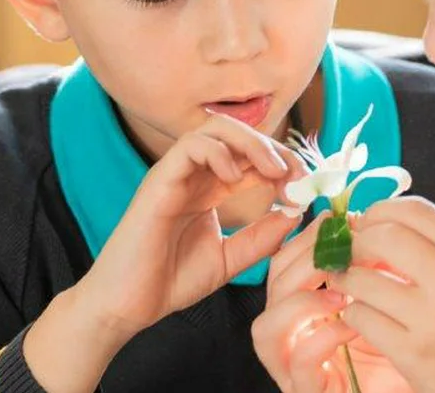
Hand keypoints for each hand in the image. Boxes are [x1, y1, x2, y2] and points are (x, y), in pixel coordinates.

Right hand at [26, 112, 307, 391]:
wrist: (127, 305)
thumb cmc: (169, 281)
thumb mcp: (229, 260)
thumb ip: (260, 238)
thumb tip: (295, 213)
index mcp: (208, 189)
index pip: (251, 157)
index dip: (283, 163)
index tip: (306, 185)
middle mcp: (193, 176)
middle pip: (237, 134)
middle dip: (274, 148)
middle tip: (296, 174)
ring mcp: (175, 175)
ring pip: (215, 129)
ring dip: (252, 143)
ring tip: (273, 170)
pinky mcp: (158, 182)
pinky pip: (189, 147)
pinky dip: (218, 152)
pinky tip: (235, 178)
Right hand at [253, 213, 413, 392]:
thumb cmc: (399, 351)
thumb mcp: (383, 300)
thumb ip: (367, 268)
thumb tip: (360, 223)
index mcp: (304, 310)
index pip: (283, 266)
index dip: (301, 239)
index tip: (331, 220)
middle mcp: (292, 336)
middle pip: (271, 288)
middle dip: (300, 261)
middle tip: (336, 250)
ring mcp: (294, 368)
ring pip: (265, 328)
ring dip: (300, 301)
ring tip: (341, 292)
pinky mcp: (308, 392)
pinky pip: (300, 363)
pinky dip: (323, 338)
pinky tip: (353, 326)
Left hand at [328, 197, 434, 392]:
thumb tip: (378, 225)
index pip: (414, 210)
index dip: (381, 209)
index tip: (369, 221)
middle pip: (383, 237)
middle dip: (358, 242)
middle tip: (353, 253)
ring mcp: (432, 320)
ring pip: (363, 280)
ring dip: (348, 280)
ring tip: (352, 285)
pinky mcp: (413, 355)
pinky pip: (362, 318)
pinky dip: (355, 313)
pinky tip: (364, 316)